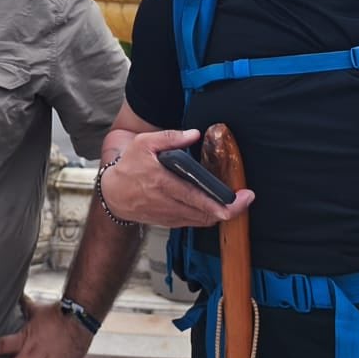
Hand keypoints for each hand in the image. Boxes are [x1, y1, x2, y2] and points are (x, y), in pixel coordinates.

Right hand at [99, 127, 254, 228]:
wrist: (113, 194)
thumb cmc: (128, 166)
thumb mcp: (144, 144)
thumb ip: (170, 138)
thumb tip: (194, 134)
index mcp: (163, 182)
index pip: (198, 197)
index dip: (222, 202)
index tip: (240, 198)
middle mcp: (167, 203)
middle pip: (205, 213)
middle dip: (230, 211)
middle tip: (246, 202)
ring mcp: (168, 215)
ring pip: (201, 221)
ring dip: (218, 215)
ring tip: (233, 204)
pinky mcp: (167, 222)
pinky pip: (192, 223)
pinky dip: (205, 217)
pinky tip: (213, 208)